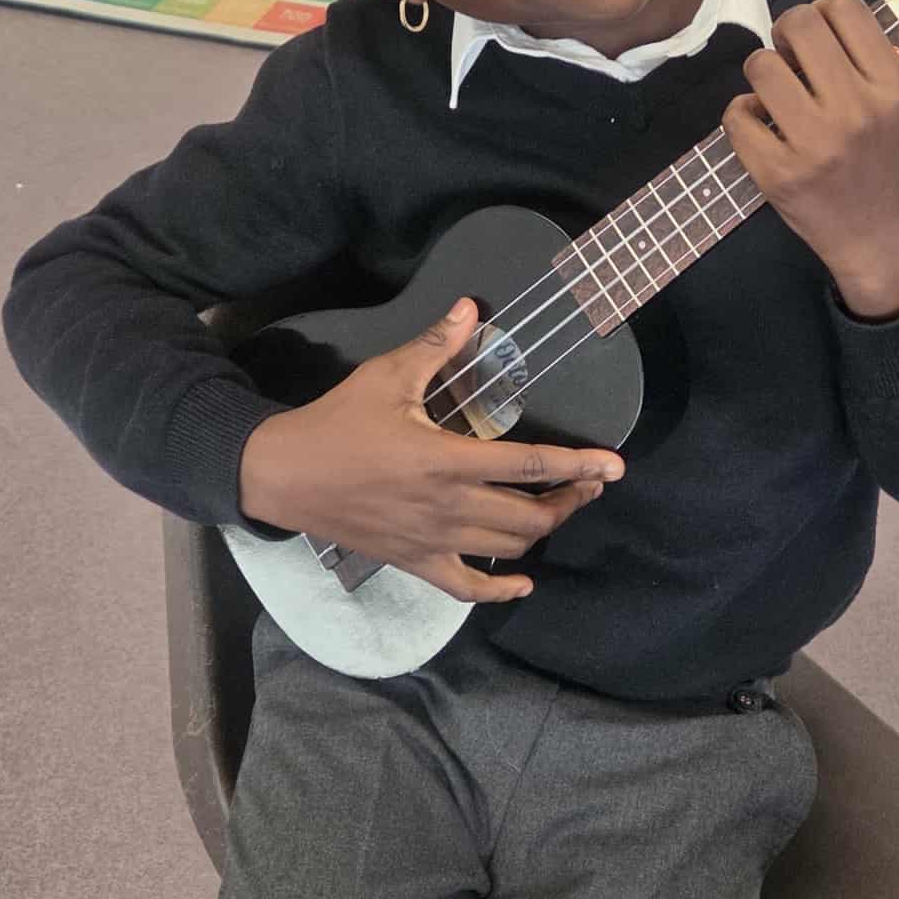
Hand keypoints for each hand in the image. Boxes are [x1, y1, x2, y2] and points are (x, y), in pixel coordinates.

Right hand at [237, 299, 624, 606]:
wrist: (284, 475)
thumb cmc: (336, 423)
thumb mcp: (386, 376)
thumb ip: (436, 346)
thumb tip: (471, 308)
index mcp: (447, 461)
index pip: (530, 466)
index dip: (579, 466)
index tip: (615, 466)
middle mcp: (449, 508)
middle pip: (530, 516)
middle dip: (570, 500)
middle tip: (590, 482)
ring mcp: (433, 541)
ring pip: (508, 549)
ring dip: (542, 532)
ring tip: (560, 508)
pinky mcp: (415, 562)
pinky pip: (467, 588)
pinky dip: (500, 591)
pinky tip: (522, 582)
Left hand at [724, 0, 898, 320]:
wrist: (882, 240)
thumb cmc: (888, 164)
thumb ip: (870, 59)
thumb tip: (820, 16)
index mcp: (891, 87)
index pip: (846, 7)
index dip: (822, 10)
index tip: (817, 36)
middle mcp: (856, 110)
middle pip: (799, 25)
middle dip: (785, 33)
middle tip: (788, 57)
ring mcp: (815, 144)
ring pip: (760, 66)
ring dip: (762, 74)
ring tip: (775, 95)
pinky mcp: (778, 174)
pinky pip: (736, 115)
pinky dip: (742, 114)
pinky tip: (761, 127)